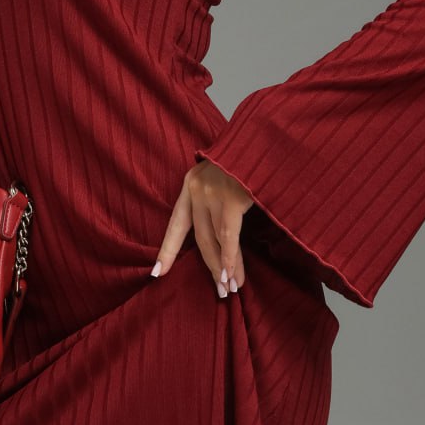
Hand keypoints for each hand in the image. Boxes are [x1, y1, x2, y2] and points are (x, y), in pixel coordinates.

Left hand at [152, 159, 254, 297]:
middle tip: (219, 291)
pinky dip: (232, 258)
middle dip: (210, 266)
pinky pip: (229, 236)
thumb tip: (224, 233)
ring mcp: (212, 193)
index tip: (157, 273)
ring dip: (224, 268)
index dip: (167, 249)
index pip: (176, 223)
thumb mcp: (225, 173)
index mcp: (191, 182)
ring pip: (215, 240)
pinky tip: (234, 275)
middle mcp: (196, 188)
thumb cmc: (250, 156)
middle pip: (199, 237)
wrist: (267, 133)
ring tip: (231, 288)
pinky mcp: (231, 198)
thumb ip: (218, 198)